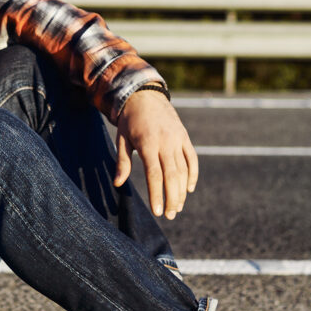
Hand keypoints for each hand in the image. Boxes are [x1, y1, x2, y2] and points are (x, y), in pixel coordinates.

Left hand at [112, 87, 198, 220]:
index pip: (154, 175)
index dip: (157, 194)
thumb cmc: (130, 120)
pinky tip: (189, 189)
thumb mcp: (122, 139)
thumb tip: (118, 183)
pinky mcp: (184, 137)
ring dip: (182, 191)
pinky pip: (192, 159)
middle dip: (172, 198)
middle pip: (172, 176)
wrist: (145, 95)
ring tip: (177, 207)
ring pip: (183, 170)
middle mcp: (165, 142)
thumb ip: (123, 162)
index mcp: (148, 143)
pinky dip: (192, 175)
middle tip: (169, 215)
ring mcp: (177, 139)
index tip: (158, 212)